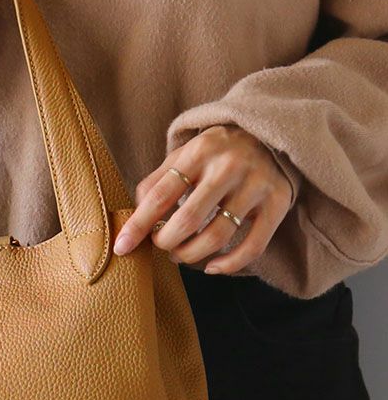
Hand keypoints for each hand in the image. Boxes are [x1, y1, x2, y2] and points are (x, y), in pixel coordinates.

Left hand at [113, 124, 293, 274]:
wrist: (268, 133)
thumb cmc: (214, 152)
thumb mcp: (183, 156)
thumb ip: (156, 183)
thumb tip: (133, 221)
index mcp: (198, 152)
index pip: (160, 195)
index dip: (138, 225)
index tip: (121, 247)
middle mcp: (228, 166)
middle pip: (188, 220)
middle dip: (167, 242)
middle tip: (162, 246)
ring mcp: (255, 185)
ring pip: (217, 236)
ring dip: (192, 255)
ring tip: (181, 254)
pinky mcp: (278, 202)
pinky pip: (253, 246)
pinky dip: (229, 264)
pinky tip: (212, 267)